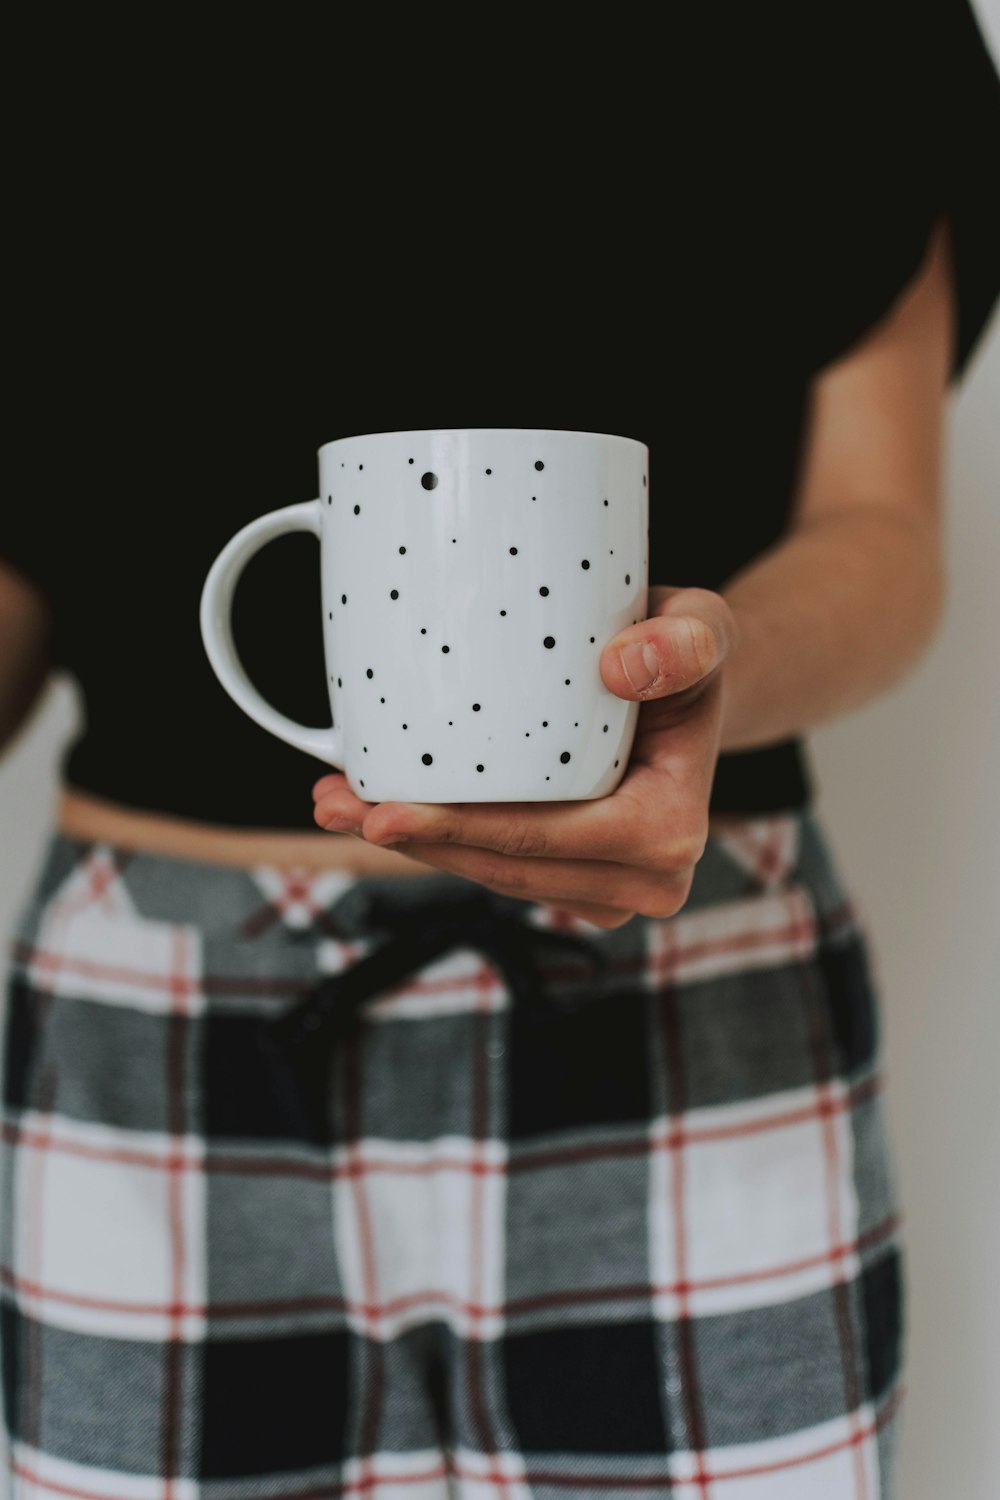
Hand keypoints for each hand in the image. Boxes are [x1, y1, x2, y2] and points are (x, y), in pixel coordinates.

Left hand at [312, 586, 738, 927]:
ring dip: (415, 845)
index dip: (460, 831)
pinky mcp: (575, 883)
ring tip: (338, 803)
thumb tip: (623, 667)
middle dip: (416, 841)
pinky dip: (441, 839)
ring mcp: (607, 890)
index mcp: (669, 832)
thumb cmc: (684, 653)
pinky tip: (379, 807)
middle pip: (505, 868)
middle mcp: (644, 881)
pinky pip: (497, 866)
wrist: (684, 687)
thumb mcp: (702, 626)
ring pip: (491, 875)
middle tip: (333, 803)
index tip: (382, 812)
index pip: (545, 840)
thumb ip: (687, 640)